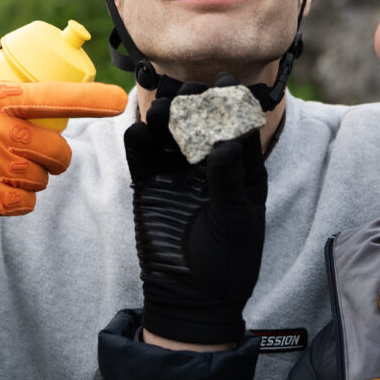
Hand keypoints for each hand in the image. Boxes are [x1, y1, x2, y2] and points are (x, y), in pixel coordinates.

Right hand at [0, 39, 127, 223]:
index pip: (55, 97)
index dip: (92, 100)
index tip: (118, 101)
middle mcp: (2, 133)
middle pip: (58, 151)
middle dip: (53, 155)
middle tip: (33, 152)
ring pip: (42, 178)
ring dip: (33, 177)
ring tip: (4, 171)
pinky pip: (27, 203)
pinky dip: (20, 200)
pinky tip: (2, 192)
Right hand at [125, 82, 266, 344]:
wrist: (192, 298)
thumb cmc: (227, 261)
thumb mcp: (235, 220)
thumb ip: (227, 181)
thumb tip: (225, 142)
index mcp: (240, 170)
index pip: (237, 129)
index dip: (231, 105)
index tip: (225, 82)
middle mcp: (208, 164)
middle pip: (200, 124)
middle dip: (194, 105)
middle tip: (188, 89)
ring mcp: (177, 173)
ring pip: (169, 135)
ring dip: (165, 118)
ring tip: (163, 108)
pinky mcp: (150, 185)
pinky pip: (143, 157)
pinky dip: (139, 141)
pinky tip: (139, 130)